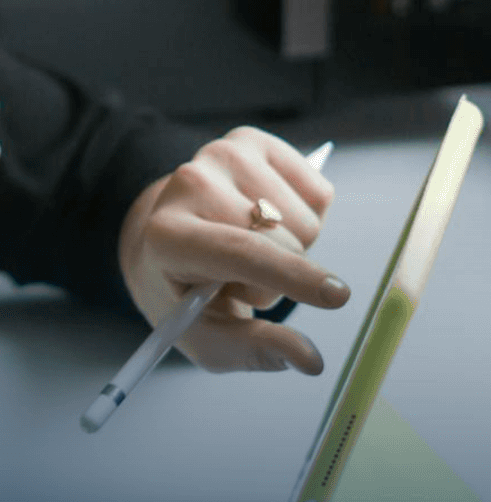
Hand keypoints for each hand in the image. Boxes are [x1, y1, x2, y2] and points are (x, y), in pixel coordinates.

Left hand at [119, 126, 350, 372]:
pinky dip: (308, 215)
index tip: (337, 297)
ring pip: (307, 218)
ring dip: (293, 246)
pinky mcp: (250, 140)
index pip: (238, 252)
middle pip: (282, 241)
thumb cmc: (187, 295)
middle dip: (281, 276)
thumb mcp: (209, 339)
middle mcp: (188, 184)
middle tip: (241, 281)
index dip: (291, 275)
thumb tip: (311, 361)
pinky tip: (268, 221)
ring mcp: (220, 154)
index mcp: (167, 237)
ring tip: (251, 249)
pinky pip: (320, 191)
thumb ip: (255, 352)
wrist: (164, 241)